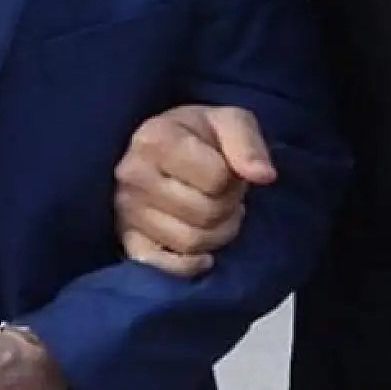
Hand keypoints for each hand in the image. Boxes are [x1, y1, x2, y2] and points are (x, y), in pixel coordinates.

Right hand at [114, 105, 273, 276]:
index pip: (217, 178)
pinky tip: (201, 254)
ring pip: (192, 242)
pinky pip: (163, 267)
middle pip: (207, 213)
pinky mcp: (126, 240)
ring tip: (213, 215)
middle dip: (228, 207)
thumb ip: (248, 143)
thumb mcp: (229, 122)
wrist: (161, 150)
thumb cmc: (198, 136)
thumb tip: (264, 176)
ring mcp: (126, 211)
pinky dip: (188, 266)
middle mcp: (132, 175)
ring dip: (217, 234)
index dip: (234, 178)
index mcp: (154, 139)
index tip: (228, 170)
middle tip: (224, 196)